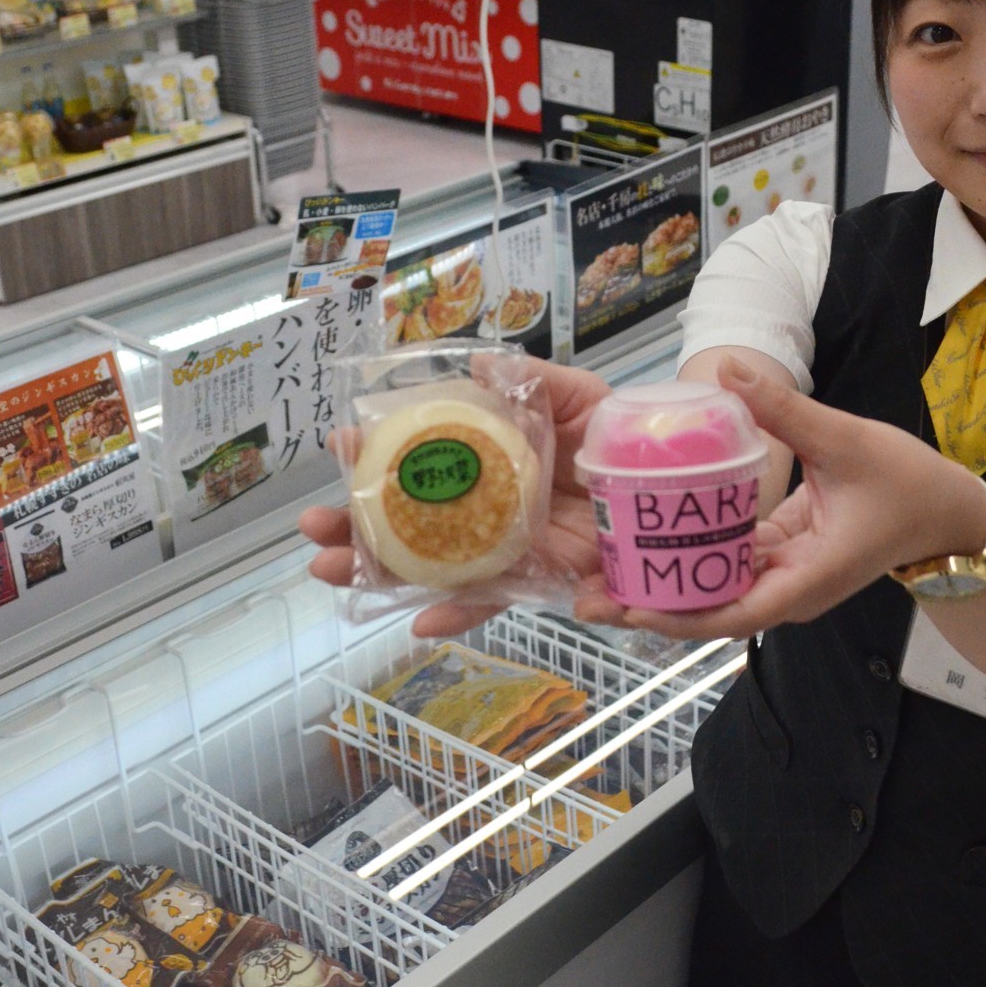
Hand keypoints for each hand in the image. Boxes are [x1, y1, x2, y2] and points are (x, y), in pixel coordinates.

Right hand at [298, 361, 609, 636]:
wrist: (672, 475)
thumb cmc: (618, 430)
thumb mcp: (575, 394)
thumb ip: (529, 381)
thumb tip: (476, 361)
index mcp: (486, 459)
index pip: (418, 461)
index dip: (376, 456)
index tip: (340, 445)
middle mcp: (485, 506)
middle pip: (409, 522)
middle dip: (355, 527)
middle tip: (313, 528)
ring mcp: (506, 546)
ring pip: (431, 566)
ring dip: (380, 574)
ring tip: (330, 574)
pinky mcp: (539, 579)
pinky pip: (493, 600)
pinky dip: (458, 613)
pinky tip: (418, 625)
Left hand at [575, 358, 985, 639]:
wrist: (946, 513)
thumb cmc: (907, 483)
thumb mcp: (846, 440)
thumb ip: (785, 408)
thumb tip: (728, 369)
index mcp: (806, 578)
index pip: (733, 612)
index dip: (676, 615)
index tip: (626, 607)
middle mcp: (787, 590)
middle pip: (707, 610)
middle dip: (647, 606)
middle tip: (582, 593)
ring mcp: (780, 579)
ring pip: (710, 593)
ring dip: (658, 587)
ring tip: (594, 575)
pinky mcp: (776, 561)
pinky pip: (723, 569)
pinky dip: (684, 562)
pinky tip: (639, 545)